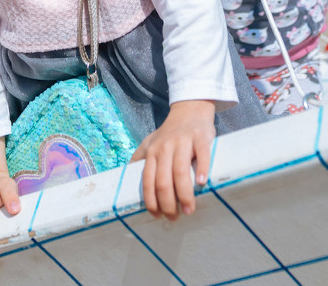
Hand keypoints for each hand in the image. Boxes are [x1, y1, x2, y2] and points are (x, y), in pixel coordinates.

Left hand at [131, 100, 215, 219]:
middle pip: (163, 181)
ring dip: (184, 194)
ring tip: (189, 210)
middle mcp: (165, 148)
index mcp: (152, 153)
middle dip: (168, 203)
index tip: (158, 216)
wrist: (189, 109)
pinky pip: (202, 154)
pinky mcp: (200, 137)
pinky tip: (202, 183)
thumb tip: (124, 181)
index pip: (148, 182)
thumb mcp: (149, 143)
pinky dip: (202, 169)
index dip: (151, 201)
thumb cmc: (169, 133)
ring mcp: (183, 142)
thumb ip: (139, 159)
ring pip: (180, 171)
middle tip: (175, 217)